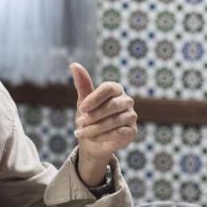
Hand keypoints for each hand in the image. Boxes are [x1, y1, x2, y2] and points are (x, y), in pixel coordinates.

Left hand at [70, 63, 136, 184]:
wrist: (93, 142)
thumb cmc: (90, 118)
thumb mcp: (84, 102)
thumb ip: (82, 84)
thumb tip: (73, 64)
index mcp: (116, 89)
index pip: (109, 88)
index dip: (94, 98)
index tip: (81, 108)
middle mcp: (126, 101)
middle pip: (113, 105)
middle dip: (94, 115)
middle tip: (79, 122)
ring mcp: (131, 116)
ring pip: (115, 121)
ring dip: (95, 128)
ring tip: (80, 132)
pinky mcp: (132, 131)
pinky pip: (119, 133)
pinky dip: (103, 136)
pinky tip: (92, 138)